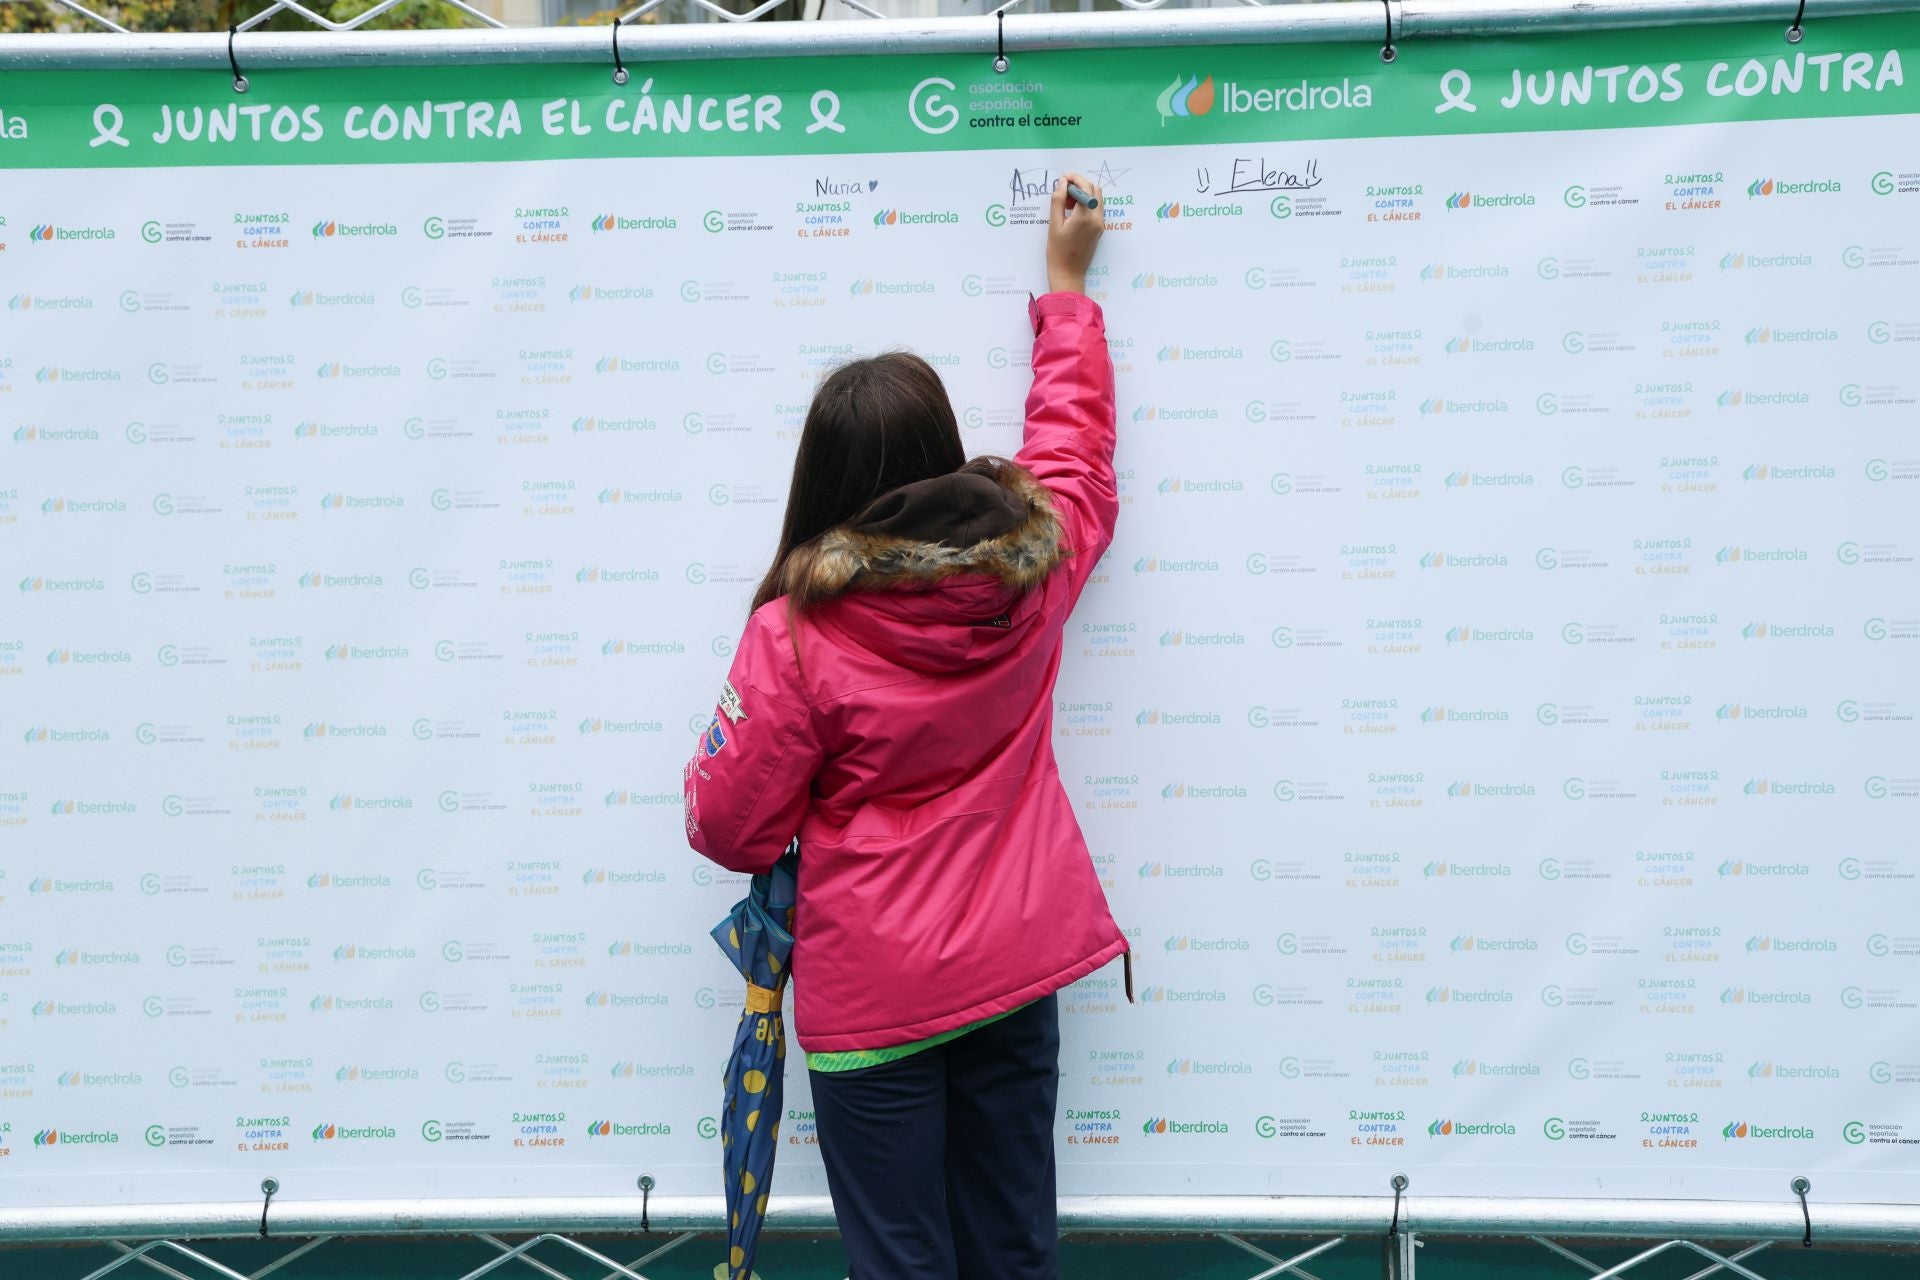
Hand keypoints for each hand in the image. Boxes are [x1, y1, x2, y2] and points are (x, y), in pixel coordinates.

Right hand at [1046, 171, 1103, 295]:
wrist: (1068, 274)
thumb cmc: (1058, 252)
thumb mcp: (1054, 224)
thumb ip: (1058, 201)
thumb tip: (1062, 183)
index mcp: (1085, 217)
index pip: (1085, 187)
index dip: (1074, 179)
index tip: (1063, 179)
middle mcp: (1097, 219)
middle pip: (1094, 190)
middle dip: (1080, 185)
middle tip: (1064, 191)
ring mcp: (1100, 224)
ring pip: (1097, 199)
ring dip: (1084, 194)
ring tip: (1066, 202)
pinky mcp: (1099, 230)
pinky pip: (1096, 209)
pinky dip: (1086, 204)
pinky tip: (1072, 211)